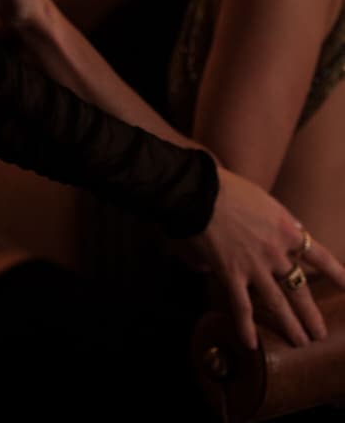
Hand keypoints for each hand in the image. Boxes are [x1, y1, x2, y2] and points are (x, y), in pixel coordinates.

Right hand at [180, 166, 344, 348]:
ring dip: (290, 326)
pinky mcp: (232, 274)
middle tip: (320, 333)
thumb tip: (289, 231)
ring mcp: (255, 266)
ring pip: (278, 303)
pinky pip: (241, 307)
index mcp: (287, 230)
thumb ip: (278, 220)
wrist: (200, 192)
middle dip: (311, 313)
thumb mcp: (263, 199)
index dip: (336, 273)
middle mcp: (276, 252)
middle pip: (300, 288)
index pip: (319, 256)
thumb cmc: (228, 188)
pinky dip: (246, 327)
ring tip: (301, 342)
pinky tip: (250, 344)